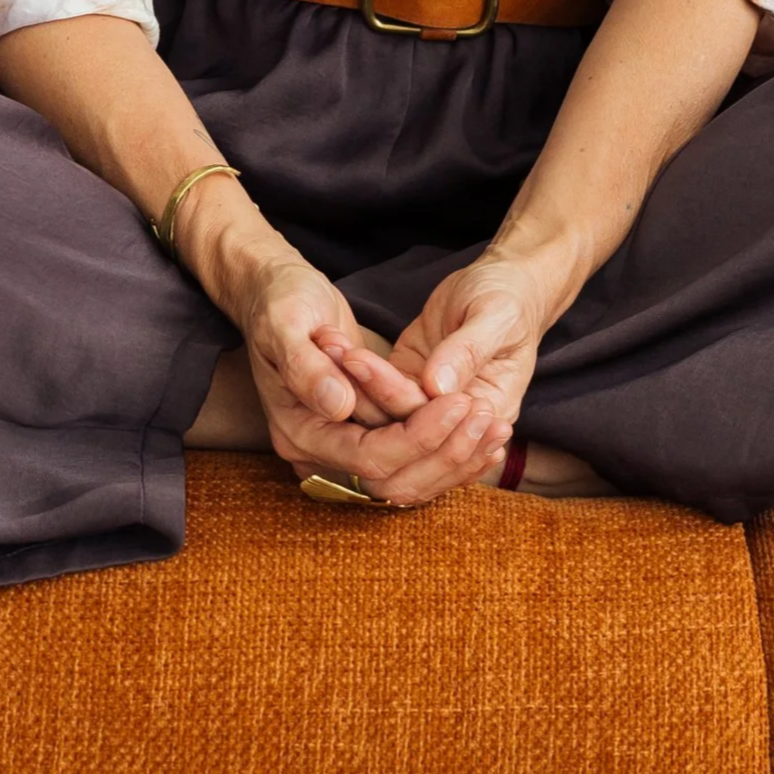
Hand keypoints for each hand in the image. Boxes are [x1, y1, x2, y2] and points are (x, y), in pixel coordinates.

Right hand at [231, 244, 508, 509]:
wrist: (274, 294)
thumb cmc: (280, 301)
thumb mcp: (287, 322)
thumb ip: (308, 367)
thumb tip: (342, 406)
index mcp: (298, 432)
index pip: (368, 457)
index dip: (416, 437)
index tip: (458, 404)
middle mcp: (320, 452)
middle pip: (393, 479)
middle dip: (445, 452)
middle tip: (488, 416)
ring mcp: (343, 447)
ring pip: (408, 477)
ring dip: (455, 458)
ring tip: (499, 429)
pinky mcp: (365, 435)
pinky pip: (410, 460)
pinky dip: (448, 451)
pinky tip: (485, 437)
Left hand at [335, 246, 554, 458]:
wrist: (502, 286)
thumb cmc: (509, 300)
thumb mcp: (496, 317)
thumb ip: (468, 351)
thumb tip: (436, 387)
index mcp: (490, 414)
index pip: (443, 433)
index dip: (410, 414)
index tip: (374, 367)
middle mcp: (455, 426)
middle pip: (407, 446)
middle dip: (371, 400)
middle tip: (345, 354)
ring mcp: (426, 411)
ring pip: (383, 422)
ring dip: (354, 385)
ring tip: (331, 345)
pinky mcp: (405, 389)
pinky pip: (375, 395)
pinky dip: (353, 374)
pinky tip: (332, 346)